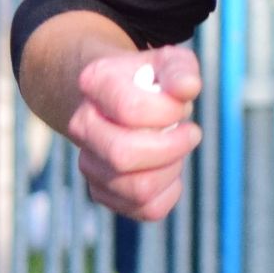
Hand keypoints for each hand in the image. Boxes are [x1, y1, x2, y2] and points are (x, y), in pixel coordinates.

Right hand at [65, 43, 202, 220]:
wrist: (119, 101)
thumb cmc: (151, 81)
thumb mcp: (169, 63)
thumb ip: (180, 70)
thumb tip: (188, 87)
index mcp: (95, 83)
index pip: (130, 109)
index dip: (168, 112)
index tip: (182, 106)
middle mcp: (82, 124)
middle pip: (124, 155)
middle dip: (172, 148)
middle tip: (191, 133)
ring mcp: (89, 163)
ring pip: (138, 189)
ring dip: (171, 170)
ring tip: (175, 150)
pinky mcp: (102, 193)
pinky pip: (146, 210)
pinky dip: (170, 192)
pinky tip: (168, 169)